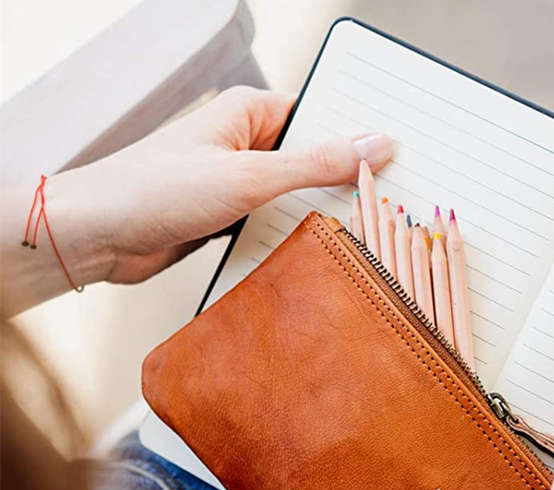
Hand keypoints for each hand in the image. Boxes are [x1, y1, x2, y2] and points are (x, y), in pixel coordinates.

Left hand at [2, 87, 391, 313]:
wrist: (98, 236)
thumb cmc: (156, 189)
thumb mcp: (249, 175)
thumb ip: (314, 165)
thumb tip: (374, 146)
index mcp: (248, 112)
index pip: (320, 117)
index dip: (357, 138)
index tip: (396, 160)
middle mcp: (244, 144)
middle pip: (311, 161)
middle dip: (340, 183)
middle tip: (383, 204)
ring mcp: (236, 183)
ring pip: (293, 198)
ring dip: (314, 216)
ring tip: (355, 233)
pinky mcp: (228, 218)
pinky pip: (273, 224)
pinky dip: (290, 237)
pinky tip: (314, 252)